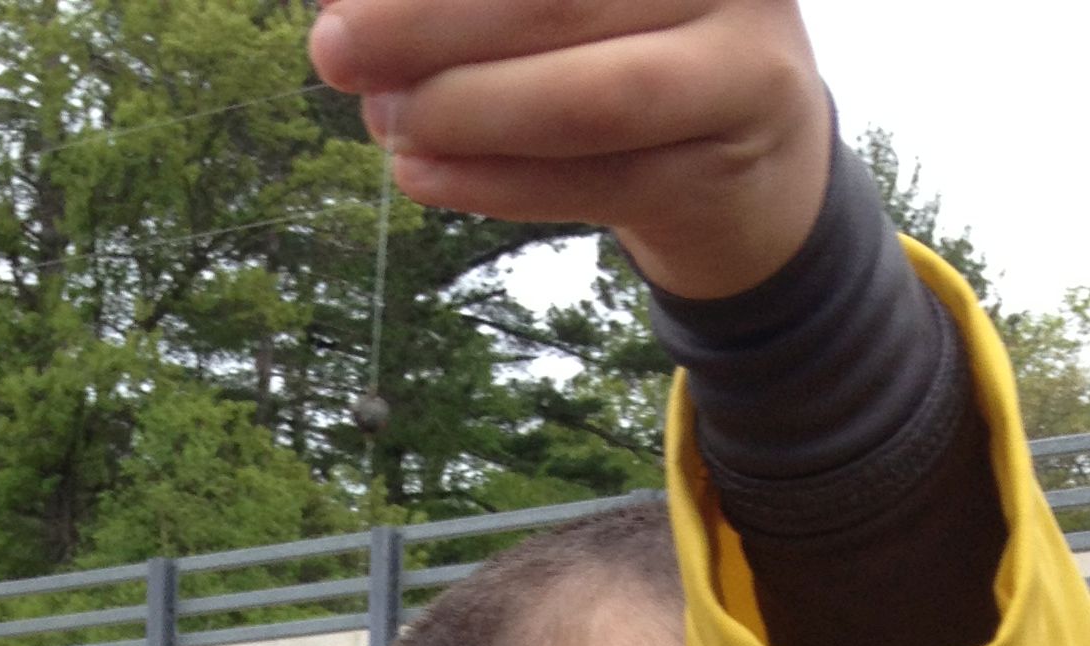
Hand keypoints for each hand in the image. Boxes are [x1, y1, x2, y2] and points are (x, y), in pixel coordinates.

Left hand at [308, 0, 829, 301]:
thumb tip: (346, 0)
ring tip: (383, 120)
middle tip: (335, 49)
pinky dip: (496, 182)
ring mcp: (738, 70)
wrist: (754, 159)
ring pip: (585, 98)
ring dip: (466, 112)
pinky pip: (594, 184)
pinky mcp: (717, 171)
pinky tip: (421, 175)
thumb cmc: (631, 44)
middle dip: (426, 24)